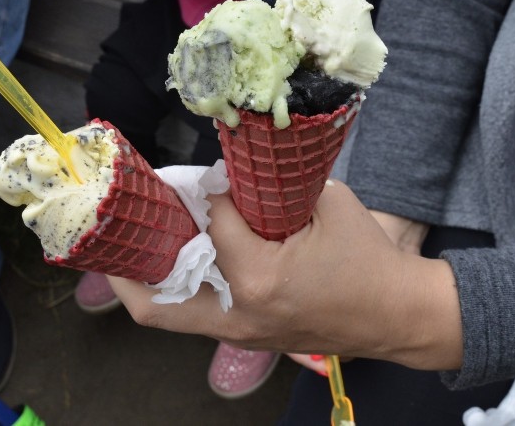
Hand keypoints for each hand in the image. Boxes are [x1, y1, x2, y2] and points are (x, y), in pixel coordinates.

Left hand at [109, 181, 462, 369]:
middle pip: (154, 302)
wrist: (397, 315)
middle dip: (125, 263)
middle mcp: (239, 314)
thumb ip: (274, 187)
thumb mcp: (328, 203)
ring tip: (140, 240)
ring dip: (149, 276)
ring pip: (169, 316)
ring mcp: (239, 335)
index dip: (209, 194)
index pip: (213, 223)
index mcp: (260, 278)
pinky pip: (195, 316)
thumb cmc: (367, 257)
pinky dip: (178, 287)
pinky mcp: (245, 339)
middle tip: (117, 228)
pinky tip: (179, 258)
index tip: (212, 179)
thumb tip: (229, 176)